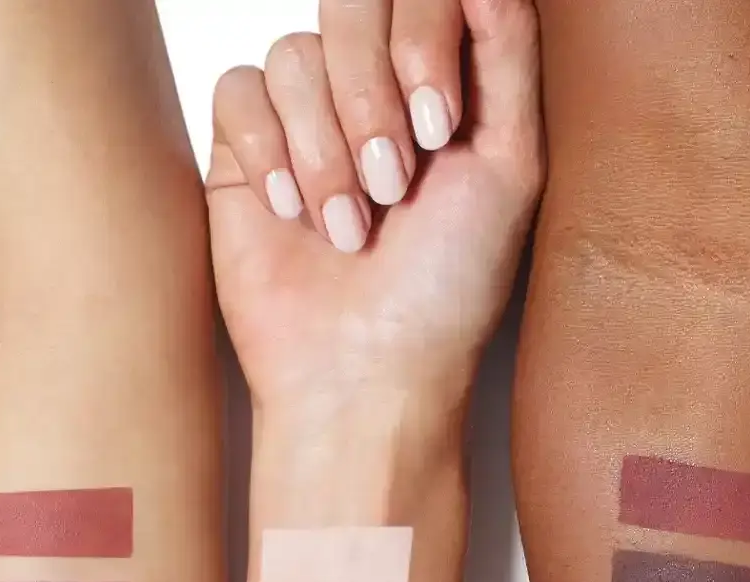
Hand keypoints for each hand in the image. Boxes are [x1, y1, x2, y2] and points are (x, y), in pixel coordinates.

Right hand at [206, 0, 542, 408]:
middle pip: (354, 3)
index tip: (441, 129)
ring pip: (296, 54)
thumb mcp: (510, 167)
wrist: (365, 377)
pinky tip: (294, 215)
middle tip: (395, 184)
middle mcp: (373, 91)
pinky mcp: (243, 154)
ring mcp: (304, 119)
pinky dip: (270, 151)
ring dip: (327, 147)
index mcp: (441, 84)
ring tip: (347, 228)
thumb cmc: (444, 294)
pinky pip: (239, 91)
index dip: (424, 38)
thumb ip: (506, 51)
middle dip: (373, 95)